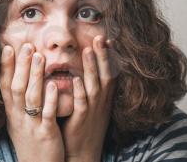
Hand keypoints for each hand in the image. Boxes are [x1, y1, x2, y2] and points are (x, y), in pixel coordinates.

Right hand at [0, 43, 64, 161]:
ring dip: (34, 76)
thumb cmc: (29, 141)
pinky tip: (53, 85)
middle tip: (26, 45)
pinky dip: (49, 99)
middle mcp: (18, 116)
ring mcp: (31, 125)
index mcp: (12, 112)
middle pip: (17, 87)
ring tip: (40, 57)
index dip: (5, 66)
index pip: (5, 85)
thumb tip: (17, 78)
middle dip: (21, 65)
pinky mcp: (46, 134)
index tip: (7, 47)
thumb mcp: (18, 121)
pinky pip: (47, 115)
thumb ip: (18, 101)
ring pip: (31, 97)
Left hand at [62, 35, 114, 161]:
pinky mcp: (81, 120)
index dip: (109, 56)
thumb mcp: (92, 105)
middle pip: (105, 74)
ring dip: (92, 68)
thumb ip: (89, 87)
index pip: (109, 72)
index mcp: (103, 97)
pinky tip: (76, 79)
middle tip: (101, 36)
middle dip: (103, 55)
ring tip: (88, 50)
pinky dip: (80, 91)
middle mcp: (101, 101)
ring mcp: (92, 110)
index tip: (107, 38)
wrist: (83, 152)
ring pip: (94, 85)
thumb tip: (83, 69)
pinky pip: (81, 104)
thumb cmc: (84, 125)